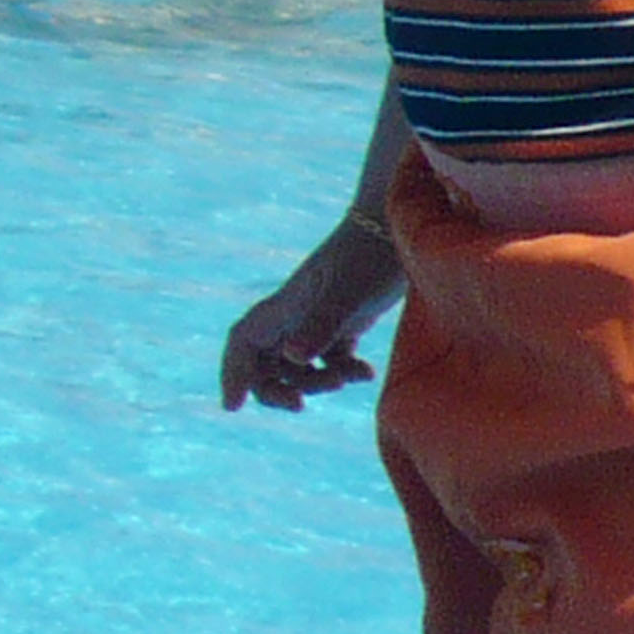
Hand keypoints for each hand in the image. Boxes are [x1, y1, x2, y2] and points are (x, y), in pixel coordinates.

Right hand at [220, 219, 404, 412]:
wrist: (401, 226)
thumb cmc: (371, 256)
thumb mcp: (347, 293)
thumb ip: (320, 325)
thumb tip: (292, 358)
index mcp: (287, 305)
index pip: (244, 342)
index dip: (233, 373)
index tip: (231, 407)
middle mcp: (297, 313)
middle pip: (266, 362)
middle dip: (276, 389)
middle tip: (300, 406)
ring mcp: (320, 317)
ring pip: (300, 365)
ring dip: (317, 382)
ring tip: (351, 377)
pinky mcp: (347, 320)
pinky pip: (332, 360)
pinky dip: (345, 372)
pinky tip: (368, 373)